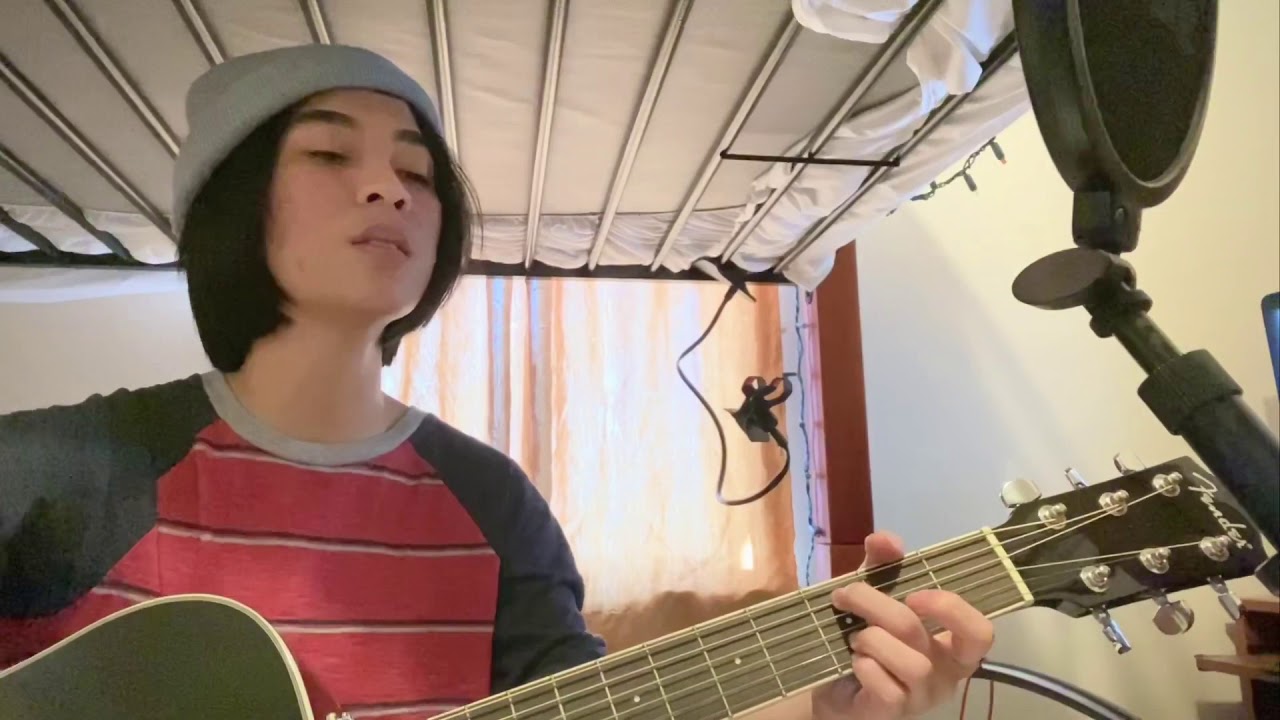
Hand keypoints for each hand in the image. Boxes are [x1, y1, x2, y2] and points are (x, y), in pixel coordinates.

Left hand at [811, 531, 993, 718]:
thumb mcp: (874, 596)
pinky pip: (887, 688)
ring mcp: (921, 697)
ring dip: (870, 639)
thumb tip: (887, 539)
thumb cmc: (867, 641)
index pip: (979, 632)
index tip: (913, 594)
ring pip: (909, 662)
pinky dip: (865, 667)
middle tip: (846, 595)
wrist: (835, 690)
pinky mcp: (894, 713)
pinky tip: (854, 663)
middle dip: (876, 605)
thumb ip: (882, 566)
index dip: (951, 608)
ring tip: (854, 639)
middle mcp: (944, 674)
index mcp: (950, 644)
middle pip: (920, 633)